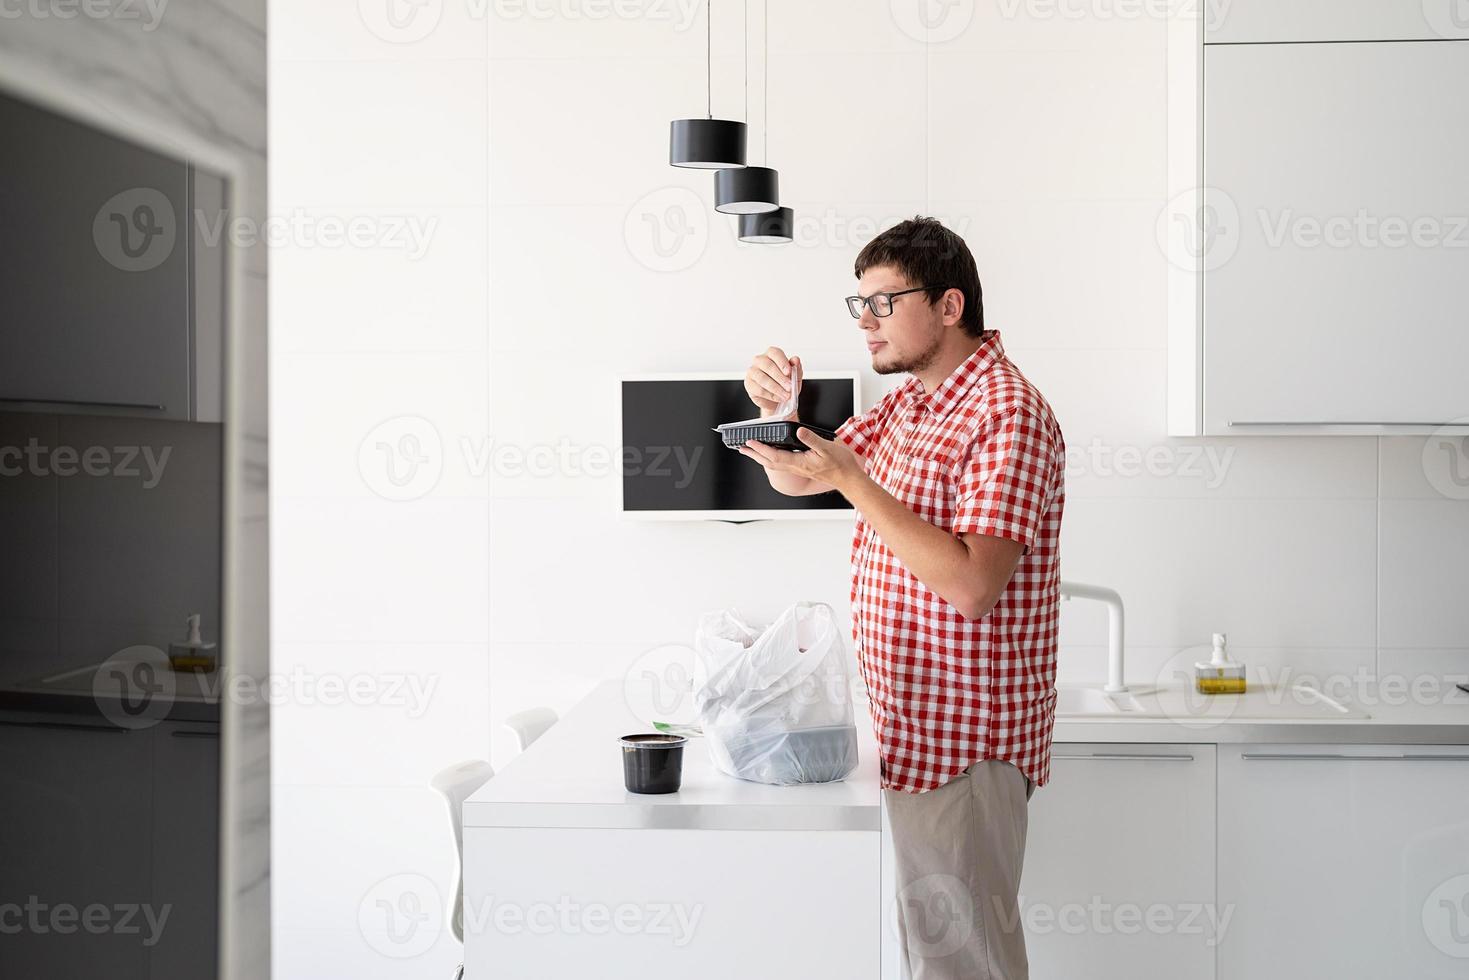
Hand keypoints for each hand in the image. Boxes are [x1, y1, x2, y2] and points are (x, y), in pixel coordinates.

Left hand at [737, 426, 866, 493]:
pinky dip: (771, 458)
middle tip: (741, 448)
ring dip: (760, 457)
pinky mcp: (802, 468)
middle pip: (770, 462)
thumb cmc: (840, 465)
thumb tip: (798, 431)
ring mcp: (798, 468)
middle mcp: (796, 467)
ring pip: (774, 464)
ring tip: (750, 451)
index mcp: (800, 463)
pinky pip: (782, 464)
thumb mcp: (827, 448)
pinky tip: (770, 454)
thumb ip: (811, 439)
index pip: (775, 456)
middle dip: (754, 455)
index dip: (761, 449)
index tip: (750, 442)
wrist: (848, 478)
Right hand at [745, 347, 798, 416]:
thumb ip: (796, 369)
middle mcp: (760, 360)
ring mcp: (752, 371)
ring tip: (786, 395)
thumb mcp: (795, 378)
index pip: (775, 353)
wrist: (777, 401)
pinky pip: (759, 389)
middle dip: (780, 378)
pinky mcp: (749, 384)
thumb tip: (796, 360)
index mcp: (771, 354)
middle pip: (768, 365)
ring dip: (776, 388)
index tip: (788, 372)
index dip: (782, 362)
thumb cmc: (785, 385)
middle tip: (789, 387)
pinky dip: (770, 395)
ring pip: (762, 378)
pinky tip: (778, 398)